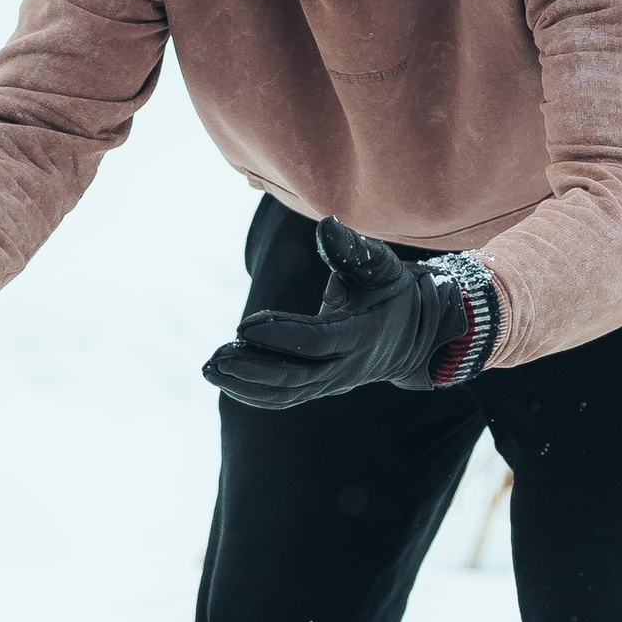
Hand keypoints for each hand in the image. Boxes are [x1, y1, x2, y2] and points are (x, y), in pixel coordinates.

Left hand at [203, 220, 496, 408]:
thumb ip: (353, 249)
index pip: (316, 341)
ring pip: (286, 392)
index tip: (243, 326)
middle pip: (295, 376)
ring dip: (246, 385)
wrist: (411, 333)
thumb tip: (327, 224)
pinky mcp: (319, 387)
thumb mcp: (381, 266)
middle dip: (253, 369)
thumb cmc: (390, 290)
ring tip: (210, 369)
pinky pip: (286, 398)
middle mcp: (346, 366)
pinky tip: (225, 380)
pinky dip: (254, 394)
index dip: (280, 335)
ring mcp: (332, 382)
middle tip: (215, 358)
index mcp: (361, 334)